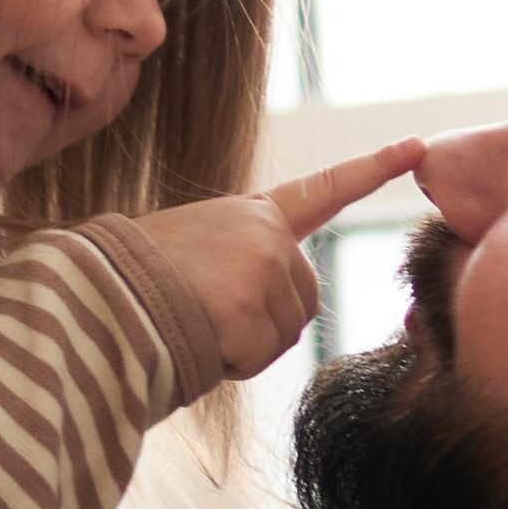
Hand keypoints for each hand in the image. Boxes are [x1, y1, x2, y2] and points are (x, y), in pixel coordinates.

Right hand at [136, 140, 424, 379]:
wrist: (91, 295)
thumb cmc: (126, 283)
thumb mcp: (191, 252)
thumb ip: (237, 266)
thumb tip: (247, 315)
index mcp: (248, 214)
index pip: (321, 190)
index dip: (371, 169)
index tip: (416, 146)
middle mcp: (263, 231)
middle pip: (300, 299)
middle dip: (262, 322)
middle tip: (203, 313)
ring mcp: (262, 265)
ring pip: (283, 332)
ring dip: (242, 344)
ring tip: (190, 320)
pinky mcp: (253, 306)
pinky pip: (258, 356)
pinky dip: (226, 362)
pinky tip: (191, 335)